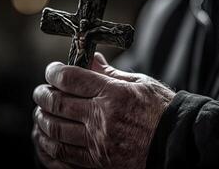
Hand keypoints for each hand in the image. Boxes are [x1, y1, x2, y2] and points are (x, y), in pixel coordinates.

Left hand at [32, 53, 174, 168]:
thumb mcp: (141, 84)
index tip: (52, 71)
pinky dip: (48, 148)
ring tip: (41, 113)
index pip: (70, 79)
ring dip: (42, 120)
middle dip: (43, 95)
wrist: (177, 143)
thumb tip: (91, 59)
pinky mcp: (98, 163)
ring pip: (55, 132)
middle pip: (58, 104)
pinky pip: (63, 158)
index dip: (55, 72)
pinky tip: (45, 140)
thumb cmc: (162, 110)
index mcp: (113, 95)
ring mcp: (98, 144)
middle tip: (41, 91)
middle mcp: (101, 120)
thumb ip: (111, 73)